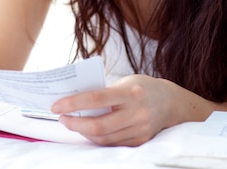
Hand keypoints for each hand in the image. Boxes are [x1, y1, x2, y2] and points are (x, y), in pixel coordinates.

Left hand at [51, 74, 177, 146]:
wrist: (169, 101)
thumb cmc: (140, 87)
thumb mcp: (125, 82)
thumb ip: (104, 92)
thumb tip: (75, 102)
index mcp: (131, 92)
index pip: (96, 99)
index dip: (73, 104)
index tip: (56, 106)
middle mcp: (137, 112)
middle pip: (99, 126)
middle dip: (75, 124)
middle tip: (62, 118)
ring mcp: (140, 129)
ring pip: (104, 139)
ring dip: (84, 132)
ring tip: (73, 123)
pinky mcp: (141, 141)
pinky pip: (113, 144)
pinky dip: (98, 139)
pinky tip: (89, 131)